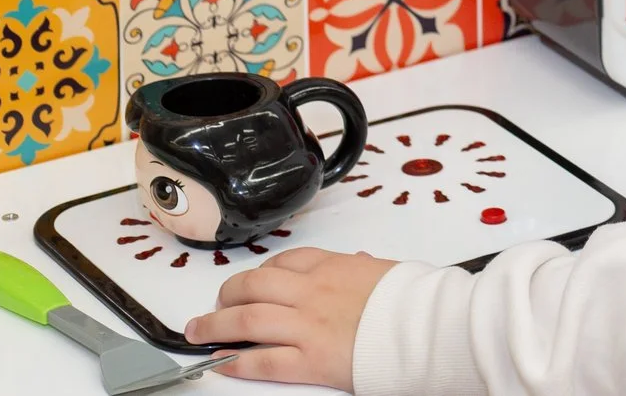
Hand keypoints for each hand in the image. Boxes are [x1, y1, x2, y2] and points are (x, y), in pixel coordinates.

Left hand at [185, 245, 398, 387]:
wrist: (427, 326)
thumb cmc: (412, 301)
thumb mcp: (387, 271)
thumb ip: (365, 268)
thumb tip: (360, 263)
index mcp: (333, 266)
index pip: (285, 261)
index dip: (260, 272)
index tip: (252, 282)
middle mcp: (312, 291)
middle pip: (253, 286)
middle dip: (228, 295)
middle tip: (215, 305)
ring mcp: (306, 325)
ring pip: (246, 320)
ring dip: (216, 326)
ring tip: (199, 332)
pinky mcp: (309, 359)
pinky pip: (262, 360)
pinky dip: (236, 362)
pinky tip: (221, 363)